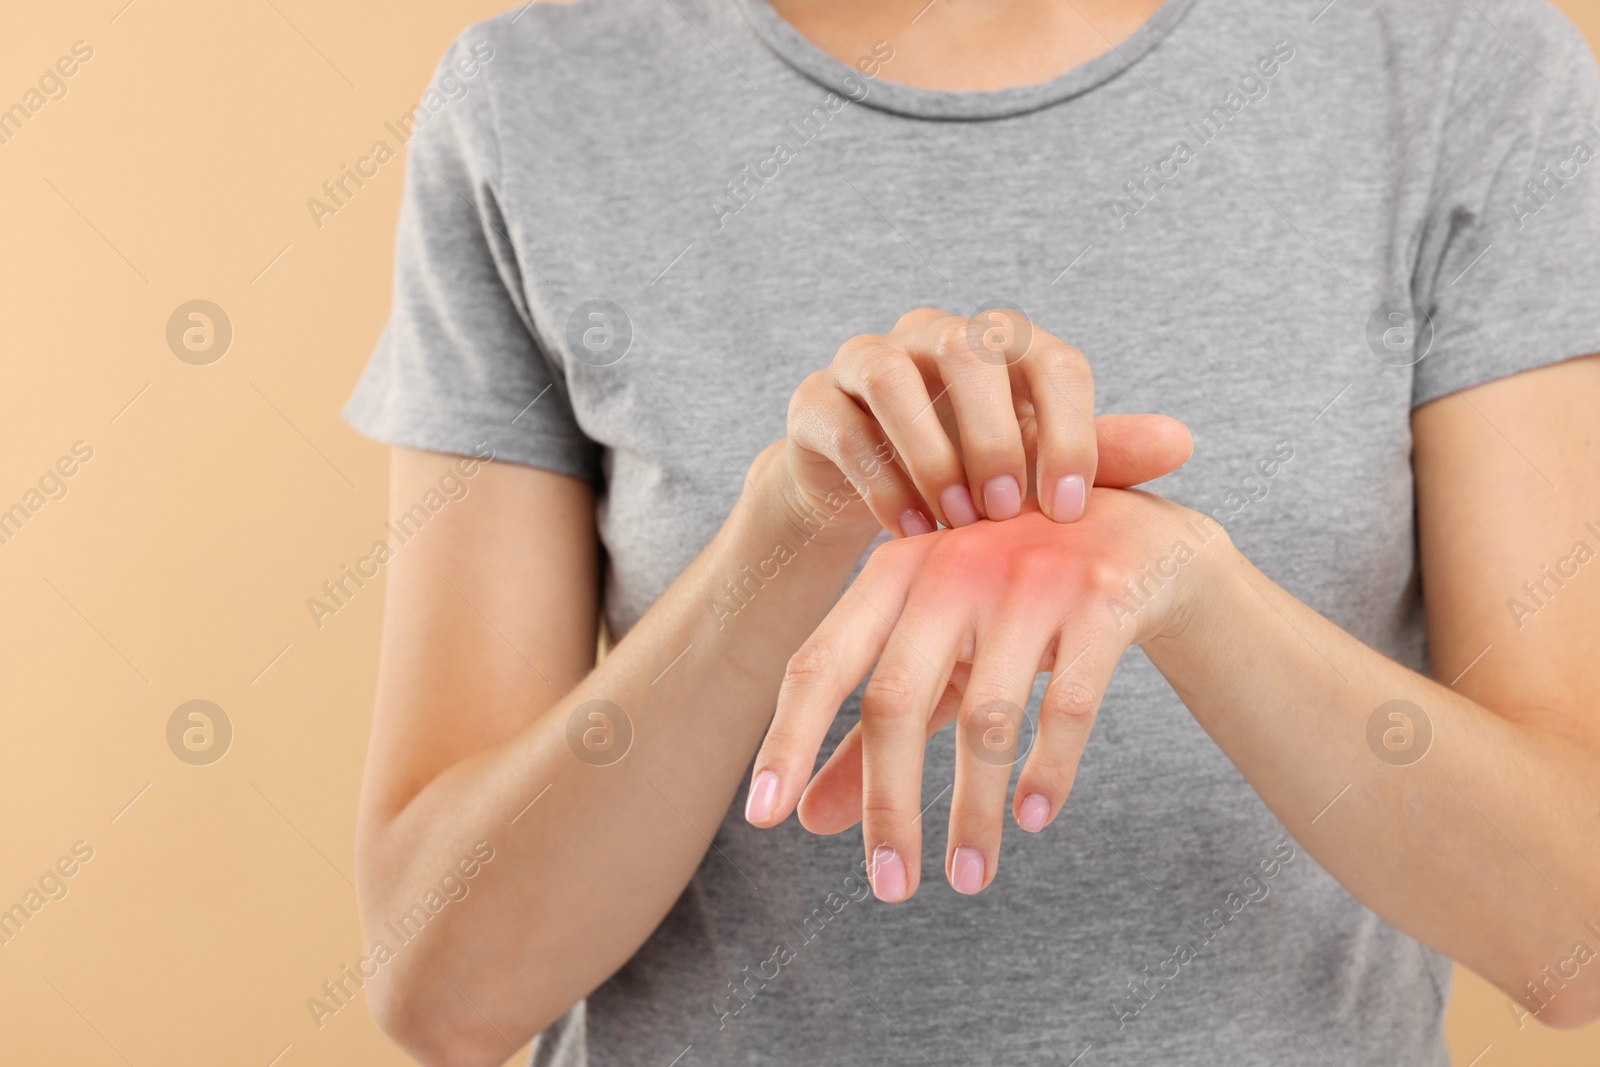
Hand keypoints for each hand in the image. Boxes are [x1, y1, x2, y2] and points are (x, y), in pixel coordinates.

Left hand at [743, 489, 1231, 901]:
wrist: (1140, 534)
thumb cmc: (1011, 600)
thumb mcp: (937, 655)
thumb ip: (869, 732)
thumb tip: (803, 821)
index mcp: (895, 573)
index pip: (821, 662)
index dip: (787, 738)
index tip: (763, 818)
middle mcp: (952, 568)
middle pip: (895, 700)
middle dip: (889, 806)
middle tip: (890, 889)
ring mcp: (1032, 580)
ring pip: (987, 719)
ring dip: (973, 812)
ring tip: (967, 880)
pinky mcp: (1105, 601)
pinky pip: (1069, 705)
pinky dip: (1049, 770)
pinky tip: (1033, 818)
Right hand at [781, 307, 1191, 539]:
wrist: (872, 497)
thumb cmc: (970, 480)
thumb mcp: (1037, 474)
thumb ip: (1100, 456)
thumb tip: (1183, 443)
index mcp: (1003, 348)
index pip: (1051, 361)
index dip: (1070, 431)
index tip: (1069, 510)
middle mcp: (935, 336)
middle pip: (969, 349)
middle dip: (993, 437)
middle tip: (1006, 513)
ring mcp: (868, 360)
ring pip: (893, 376)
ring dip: (929, 454)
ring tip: (954, 525)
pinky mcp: (815, 400)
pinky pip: (843, 427)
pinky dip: (879, 481)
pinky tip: (909, 532)